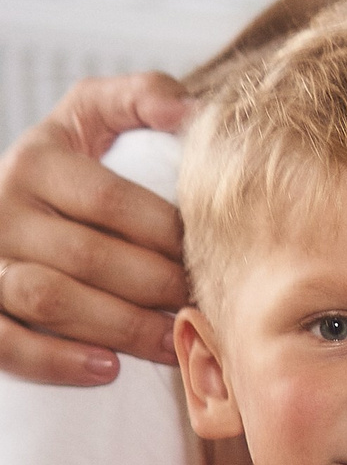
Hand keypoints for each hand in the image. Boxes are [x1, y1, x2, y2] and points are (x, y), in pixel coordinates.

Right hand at [0, 74, 194, 383]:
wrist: (7, 198)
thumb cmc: (68, 163)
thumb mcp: (94, 113)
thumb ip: (142, 96)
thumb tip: (189, 112)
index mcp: (35, 160)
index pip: (111, 201)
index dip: (167, 233)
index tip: (208, 254)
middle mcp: (0, 208)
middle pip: (89, 257)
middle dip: (156, 286)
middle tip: (202, 303)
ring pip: (52, 300)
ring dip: (121, 327)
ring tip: (172, 340)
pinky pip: (6, 343)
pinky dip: (55, 360)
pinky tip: (107, 368)